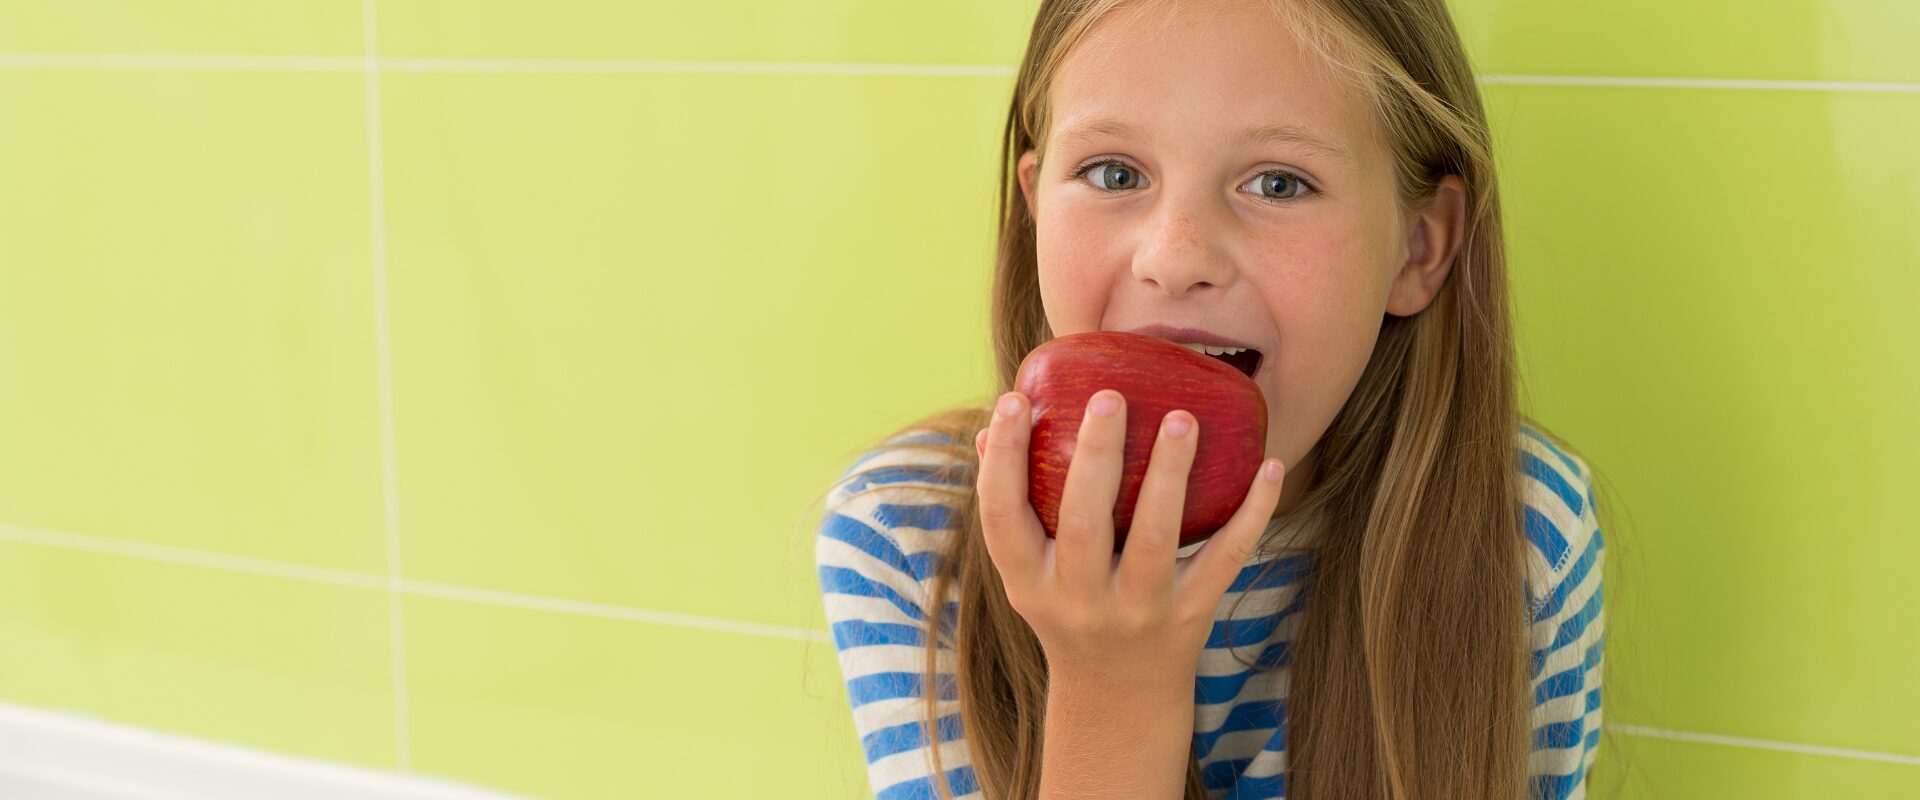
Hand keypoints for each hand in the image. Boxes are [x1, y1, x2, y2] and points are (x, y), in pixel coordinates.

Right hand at [973, 388, 1285, 684]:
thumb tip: (992, 428)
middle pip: (1082, 524)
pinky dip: (1252, 514)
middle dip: (1094, 458)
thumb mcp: (1028, 574)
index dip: (1001, 460)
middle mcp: (1080, 600)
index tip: (1011, 400)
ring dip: (1170, 476)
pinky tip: (1270, 467)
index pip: (1002, 517)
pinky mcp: (1191, 616)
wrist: (1118, 698)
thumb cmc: (1068, 610)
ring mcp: (1139, 610)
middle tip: (1108, 398)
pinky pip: (1225, 559)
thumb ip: (1013, 506)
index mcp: (1030, 582)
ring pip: (1156, 541)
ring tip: (1182, 419)